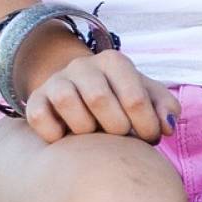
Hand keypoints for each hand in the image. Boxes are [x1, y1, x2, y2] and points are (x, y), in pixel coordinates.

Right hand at [23, 48, 181, 145]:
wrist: (83, 96)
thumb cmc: (124, 101)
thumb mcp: (150, 99)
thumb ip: (166, 109)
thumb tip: (167, 125)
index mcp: (114, 62)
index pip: (134, 98)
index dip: (146, 126)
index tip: (149, 138)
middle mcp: (82, 65)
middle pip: (99, 99)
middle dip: (117, 128)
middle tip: (123, 138)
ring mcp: (56, 80)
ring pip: (66, 101)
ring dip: (85, 128)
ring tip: (96, 136)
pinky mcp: (35, 100)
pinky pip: (38, 116)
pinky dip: (54, 133)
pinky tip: (69, 140)